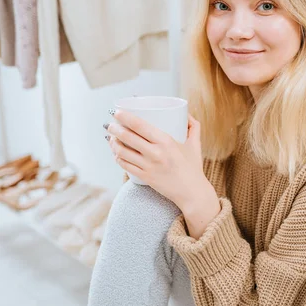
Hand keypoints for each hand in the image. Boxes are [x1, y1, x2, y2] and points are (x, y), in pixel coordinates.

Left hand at [105, 110, 220, 230]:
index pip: (140, 125)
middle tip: (110, 124)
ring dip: (113, 143)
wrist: (192, 193)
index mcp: (167, 141)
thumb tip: (186, 114)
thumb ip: (193, 127)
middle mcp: (155, 153)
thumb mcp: (196, 144)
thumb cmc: (193, 168)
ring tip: (111, 138)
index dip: (125, 117)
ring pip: (122, 151)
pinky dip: (118, 157)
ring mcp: (148, 166)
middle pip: (127, 137)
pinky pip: (125, 165)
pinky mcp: (144, 177)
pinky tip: (116, 153)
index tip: (117, 112)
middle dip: (114, 128)